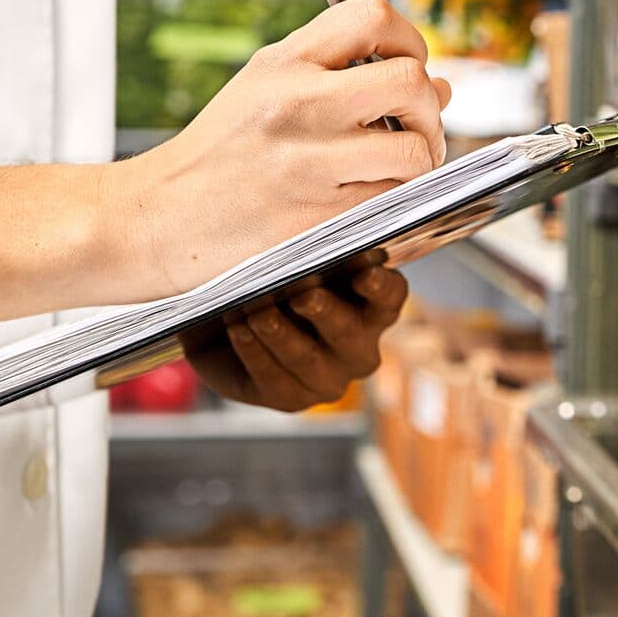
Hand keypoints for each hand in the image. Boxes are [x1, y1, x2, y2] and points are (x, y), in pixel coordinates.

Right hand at [103, 0, 450, 301]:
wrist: (157, 217)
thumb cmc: (217, 155)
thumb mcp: (264, 88)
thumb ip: (345, 76)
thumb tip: (441, 85)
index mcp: (284, 61)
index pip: (374, 17)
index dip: (411, 41)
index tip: (410, 67)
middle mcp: (298, 103)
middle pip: (411, 82)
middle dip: (430, 108)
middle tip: (418, 127)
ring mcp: (309, 161)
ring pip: (414, 150)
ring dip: (422, 161)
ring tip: (399, 167)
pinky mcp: (318, 215)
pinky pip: (392, 199)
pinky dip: (396, 200)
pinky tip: (371, 197)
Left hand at [185, 261, 409, 410]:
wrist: (227, 324)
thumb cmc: (275, 283)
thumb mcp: (295, 261)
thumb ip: (309, 249)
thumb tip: (301, 218)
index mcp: (371, 307)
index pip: (390, 296)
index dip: (380, 287)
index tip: (364, 273)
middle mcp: (358, 348)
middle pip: (349, 332)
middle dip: (325, 312)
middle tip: (302, 295)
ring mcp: (328, 378)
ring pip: (307, 359)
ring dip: (279, 333)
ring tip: (254, 310)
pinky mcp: (292, 398)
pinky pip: (275, 379)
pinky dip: (254, 351)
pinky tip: (238, 328)